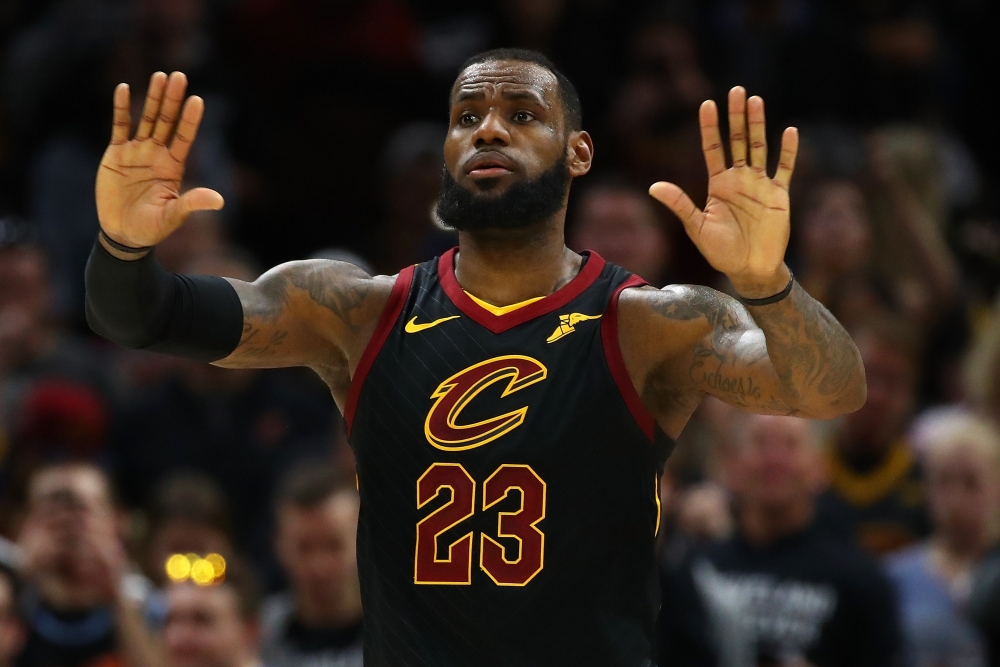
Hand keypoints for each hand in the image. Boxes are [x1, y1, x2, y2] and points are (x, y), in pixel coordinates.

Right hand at [96, 71, 223, 248]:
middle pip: (166, 121)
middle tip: (180, 76)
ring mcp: (137, 152)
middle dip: (173, 99)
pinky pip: (119, 127)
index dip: (190, 120)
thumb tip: (220, 201)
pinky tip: (125, 89)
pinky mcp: (116, 154)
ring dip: (153, 97)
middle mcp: (157, 154)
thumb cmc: (152, 227)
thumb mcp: (174, 215)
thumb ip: (193, 203)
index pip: (184, 137)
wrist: (123, 234)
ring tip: (160, 75)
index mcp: (173, 167)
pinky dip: (122, 109)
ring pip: (146, 119)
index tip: (198, 100)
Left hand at [649, 87, 797, 297]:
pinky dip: (788, 151)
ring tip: (755, 100)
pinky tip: (789, 131)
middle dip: (736, 117)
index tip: (707, 104)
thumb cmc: (721, 251)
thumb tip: (653, 187)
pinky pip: (784, 169)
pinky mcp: (779, 195)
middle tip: (736, 91)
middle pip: (738, 141)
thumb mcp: (697, 227)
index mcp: (718, 184)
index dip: (710, 127)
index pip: (713, 148)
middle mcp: (739, 179)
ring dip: (758, 124)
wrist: (750, 269)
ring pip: (760, 147)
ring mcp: (760, 185)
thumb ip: (680, 204)